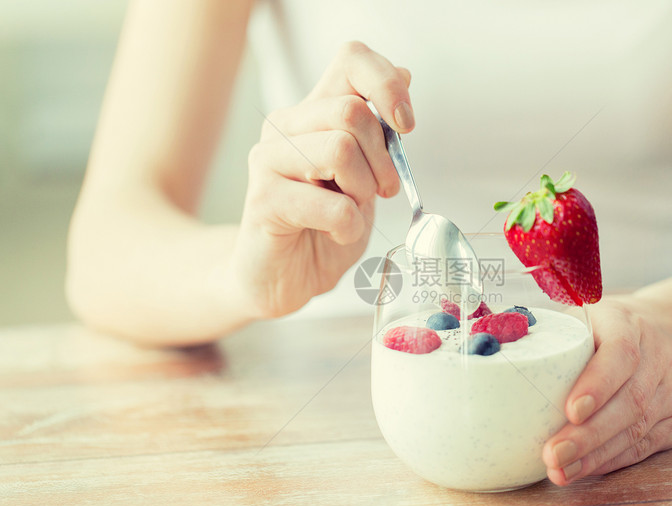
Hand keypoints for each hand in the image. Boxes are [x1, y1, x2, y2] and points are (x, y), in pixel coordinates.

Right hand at [228, 41, 412, 317]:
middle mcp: (286, 127)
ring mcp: (269, 160)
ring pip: (340, 149)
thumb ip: (378, 130)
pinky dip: (348, 226)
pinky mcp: (263, 201)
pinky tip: (337, 233)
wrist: (286, 278)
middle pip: (351, 111)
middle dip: (382, 159)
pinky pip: (330, 204)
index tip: (405, 126)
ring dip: (362, 192)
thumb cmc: (325, 227)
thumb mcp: (366, 174)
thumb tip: (404, 75)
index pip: (351, 59)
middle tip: (379, 191)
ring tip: (351, 212)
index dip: (387, 85)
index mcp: (314, 113)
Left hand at [542, 296, 671, 485]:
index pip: (620, 353)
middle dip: (588, 435)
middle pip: (629, 401)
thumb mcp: (584, 312)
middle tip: (553, 454)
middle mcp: (658, 356)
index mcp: (628, 323)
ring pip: (637, 429)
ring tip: (560, 470)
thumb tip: (488, 343)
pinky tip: (583, 469)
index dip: (598, 384)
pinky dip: (611, 461)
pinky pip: (644, 446)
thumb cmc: (610, 327)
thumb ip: (546, 329)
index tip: (571, 410)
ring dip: (595, 455)